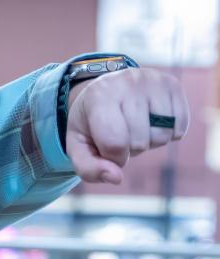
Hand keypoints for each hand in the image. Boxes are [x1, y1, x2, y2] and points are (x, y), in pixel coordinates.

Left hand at [66, 68, 188, 184]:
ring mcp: (152, 81)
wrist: (105, 90)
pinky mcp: (172, 85)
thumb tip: (116, 178)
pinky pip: (180, 128)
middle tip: (120, 132)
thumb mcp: (78, 145)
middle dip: (130, 148)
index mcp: (98, 96)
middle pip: (140, 141)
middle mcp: (126, 82)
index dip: (113, 156)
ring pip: (162, 136)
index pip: (115, 142)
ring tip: (135, 126)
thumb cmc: (91, 122)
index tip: (105, 146)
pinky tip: (151, 121)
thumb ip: (89, 168)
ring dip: (150, 141)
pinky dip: (168, 133)